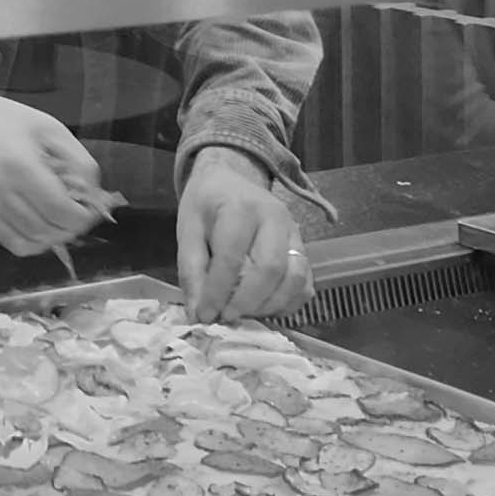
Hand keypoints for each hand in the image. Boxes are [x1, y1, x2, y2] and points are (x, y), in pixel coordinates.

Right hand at [0, 59, 109, 255]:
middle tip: (77, 213)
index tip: (89, 208)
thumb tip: (95, 198)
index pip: (61, 212)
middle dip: (70, 227)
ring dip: (51, 237)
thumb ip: (79, 162)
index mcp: (20, 167)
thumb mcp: (49, 129)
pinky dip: (30, 239)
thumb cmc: (4, 119)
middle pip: (47, 231)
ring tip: (57, 218)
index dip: (82, 217)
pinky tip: (36, 221)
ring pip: (29, 243)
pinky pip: (10, 243)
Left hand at [176, 147, 310, 322]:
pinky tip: (265, 309)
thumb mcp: (188, 229)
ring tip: (244, 314)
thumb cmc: (206, 204)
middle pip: (271, 269)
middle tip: (226, 317)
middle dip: (247, 302)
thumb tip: (200, 314)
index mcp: (240, 208)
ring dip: (270, 305)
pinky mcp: (303, 246)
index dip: (218, 292)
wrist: (229, 177)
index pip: (232, 257)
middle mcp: (275, 217)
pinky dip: (289, 303)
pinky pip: (305, 282)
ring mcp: (294, 232)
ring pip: (295, 279)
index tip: (205, 316)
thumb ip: (192, 271)